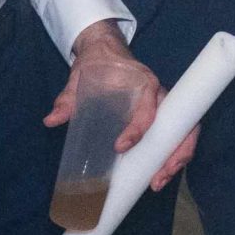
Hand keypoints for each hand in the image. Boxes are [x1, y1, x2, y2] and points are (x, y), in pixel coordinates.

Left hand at [46, 20, 196, 190]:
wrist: (106, 52)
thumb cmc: (97, 64)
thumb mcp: (79, 78)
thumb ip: (67, 99)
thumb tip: (52, 120)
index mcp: (143, 83)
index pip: (148, 109)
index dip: (138, 130)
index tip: (120, 147)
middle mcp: (159, 95)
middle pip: (179, 125)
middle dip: (173, 154)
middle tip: (156, 179)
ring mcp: (163, 107)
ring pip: (182, 133)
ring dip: (175, 159)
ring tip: (157, 182)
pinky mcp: (160, 117)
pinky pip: (175, 136)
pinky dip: (170, 156)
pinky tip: (157, 174)